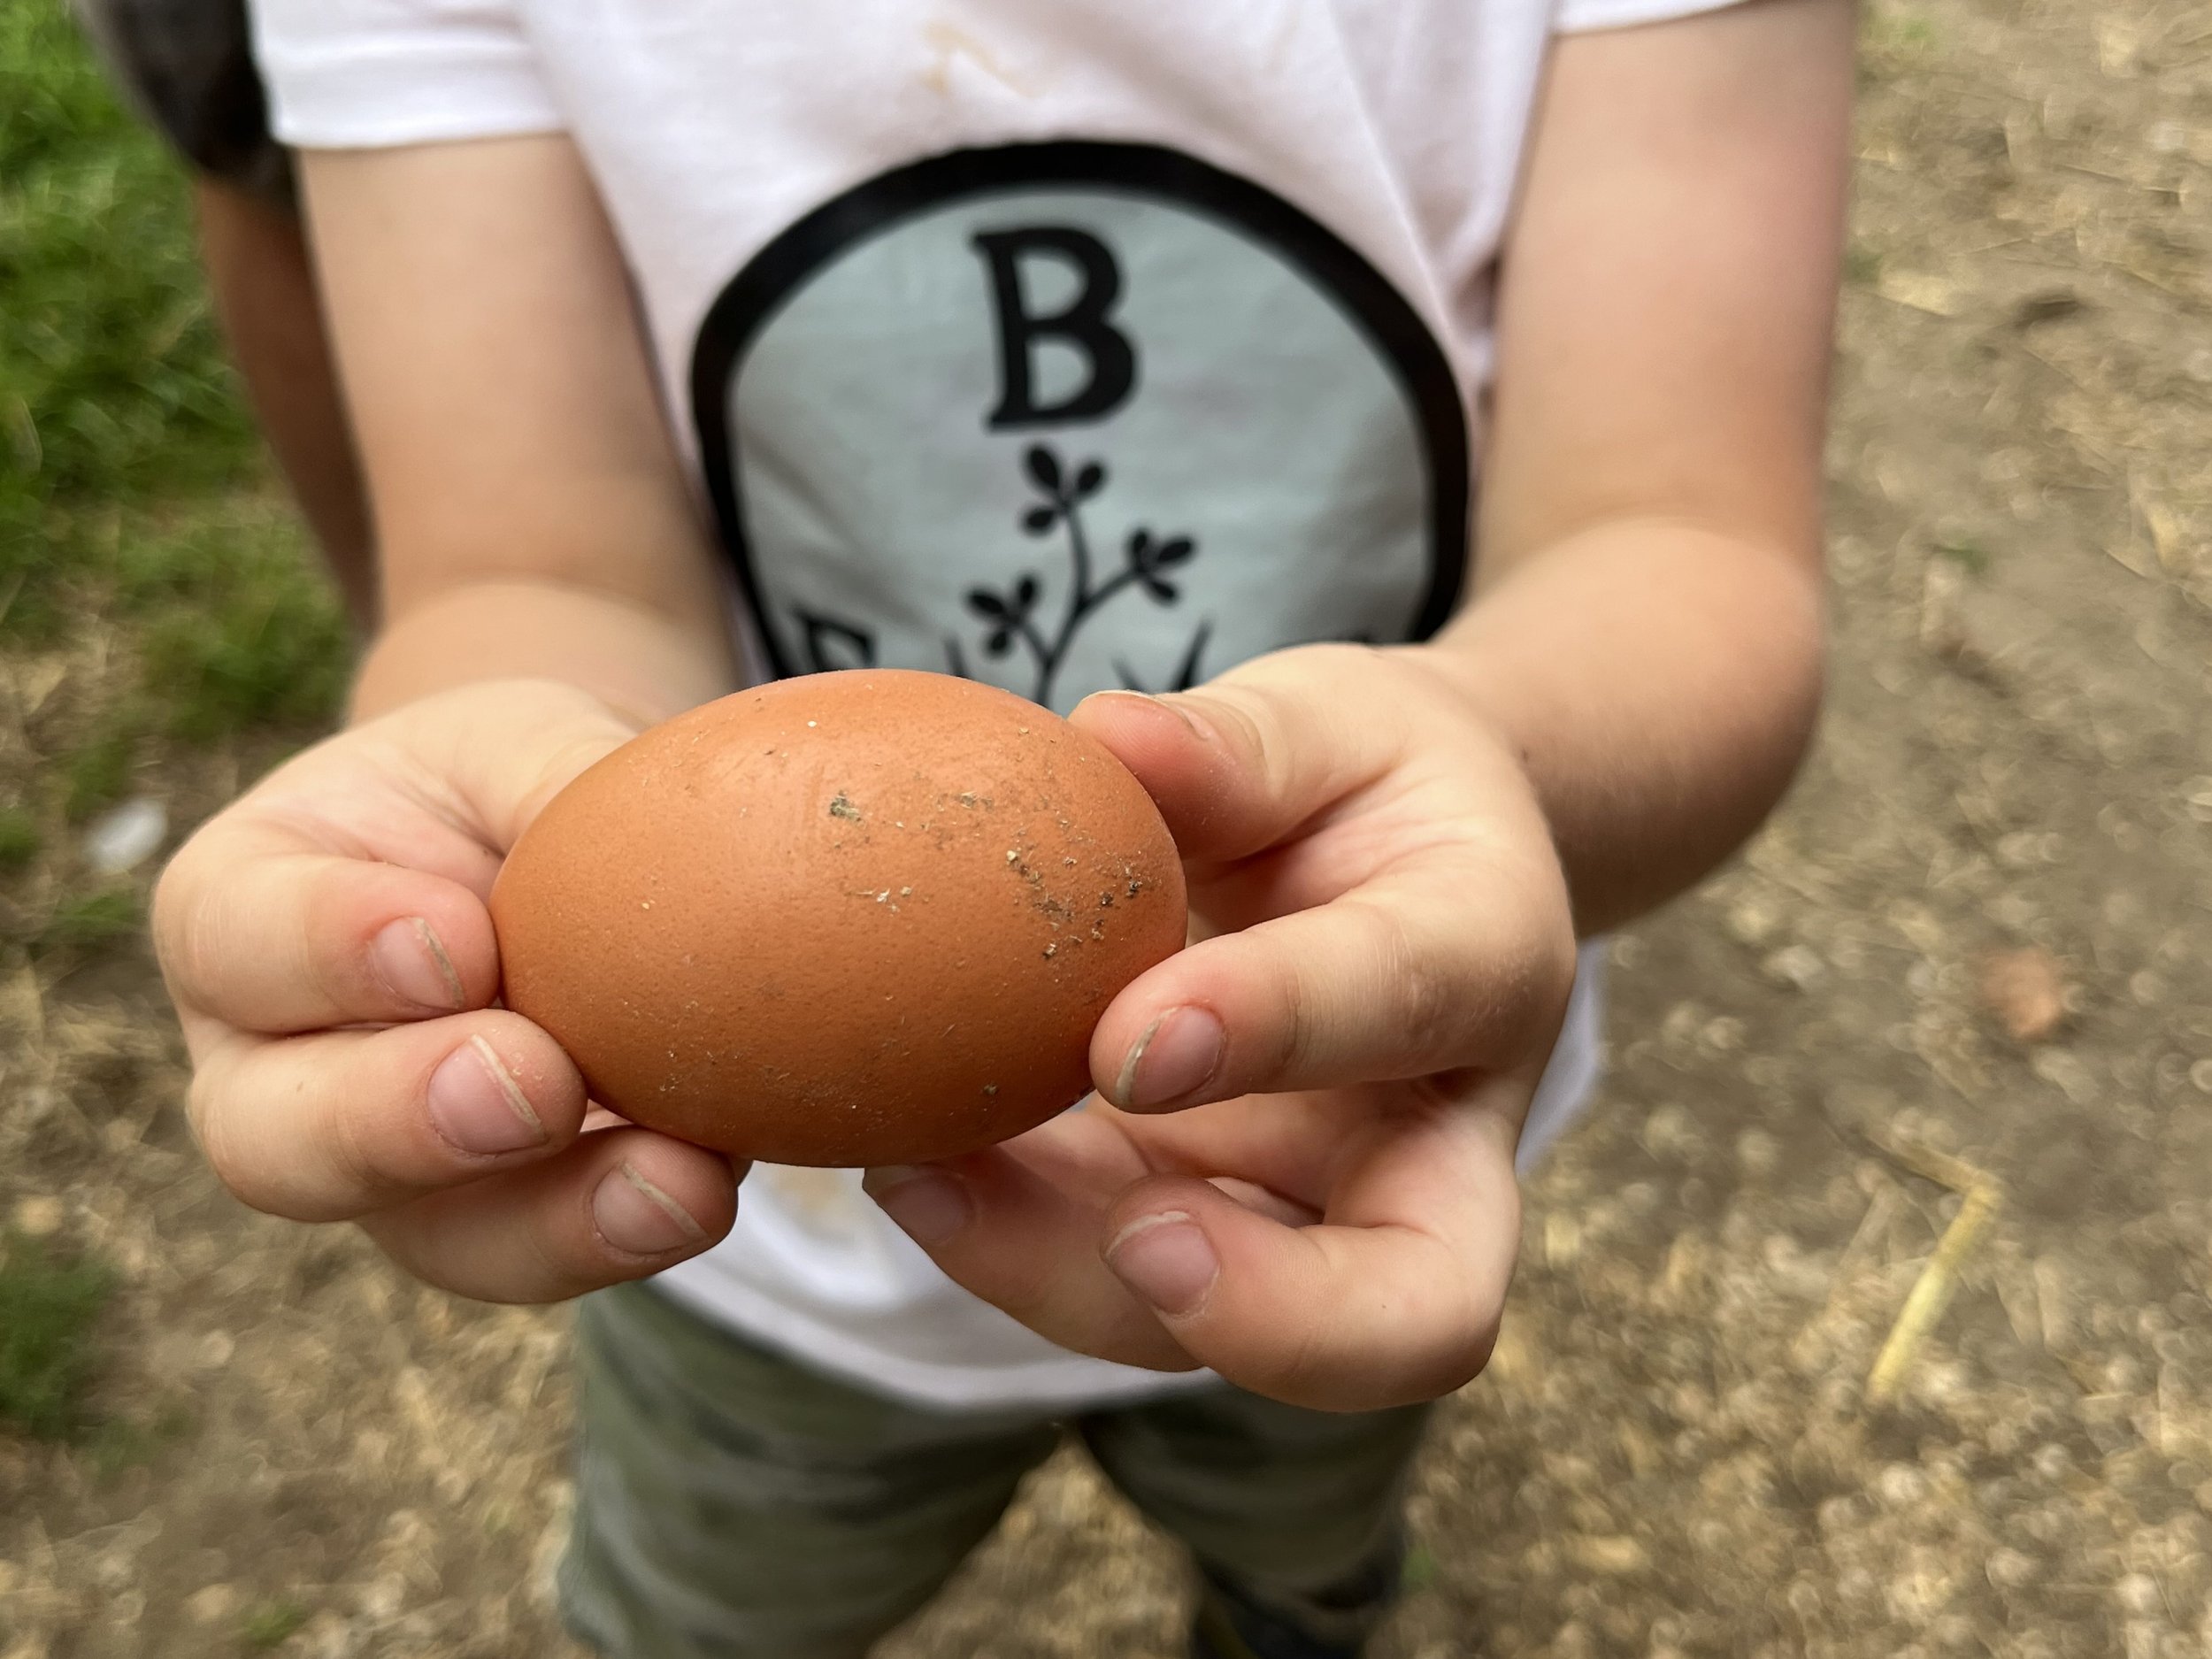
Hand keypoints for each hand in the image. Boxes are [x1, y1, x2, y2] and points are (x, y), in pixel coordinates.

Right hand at [154, 680, 739, 1300]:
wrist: (578, 859)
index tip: (460, 941)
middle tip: (535, 1088)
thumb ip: (556, 784)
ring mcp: (384, 1169)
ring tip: (672, 1183)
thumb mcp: (517, 741)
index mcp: (238, 911)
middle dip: (407, 1123)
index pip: (238, 939)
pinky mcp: (503, 1217)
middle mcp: (274, 1066)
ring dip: (550, 1219)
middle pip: (278, 1139)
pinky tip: (707, 1187)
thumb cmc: (510, 782)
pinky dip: (626, 1228)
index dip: (333, 950)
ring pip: (425, 1236)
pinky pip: (546, 1252)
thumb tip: (667, 850)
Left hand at [864, 645, 1578, 1410]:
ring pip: (1237, 1335)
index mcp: (1485, 956)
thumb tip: (1108, 739)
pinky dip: (1011, 1246)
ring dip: (1071, 1281)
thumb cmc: (1363, 780)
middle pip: (1418, 1309)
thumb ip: (1239, 745)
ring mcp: (1324, 1212)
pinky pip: (1120, 1282)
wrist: (1394, 859)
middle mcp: (1435, 1135)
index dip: (1277, 1030)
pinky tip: (913, 1172)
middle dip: (1277, 1317)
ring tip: (923, 1183)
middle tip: (1134, 1242)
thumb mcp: (1328, 720)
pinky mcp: (1214, 1229)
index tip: (1127, 1038)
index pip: (1405, 1006)